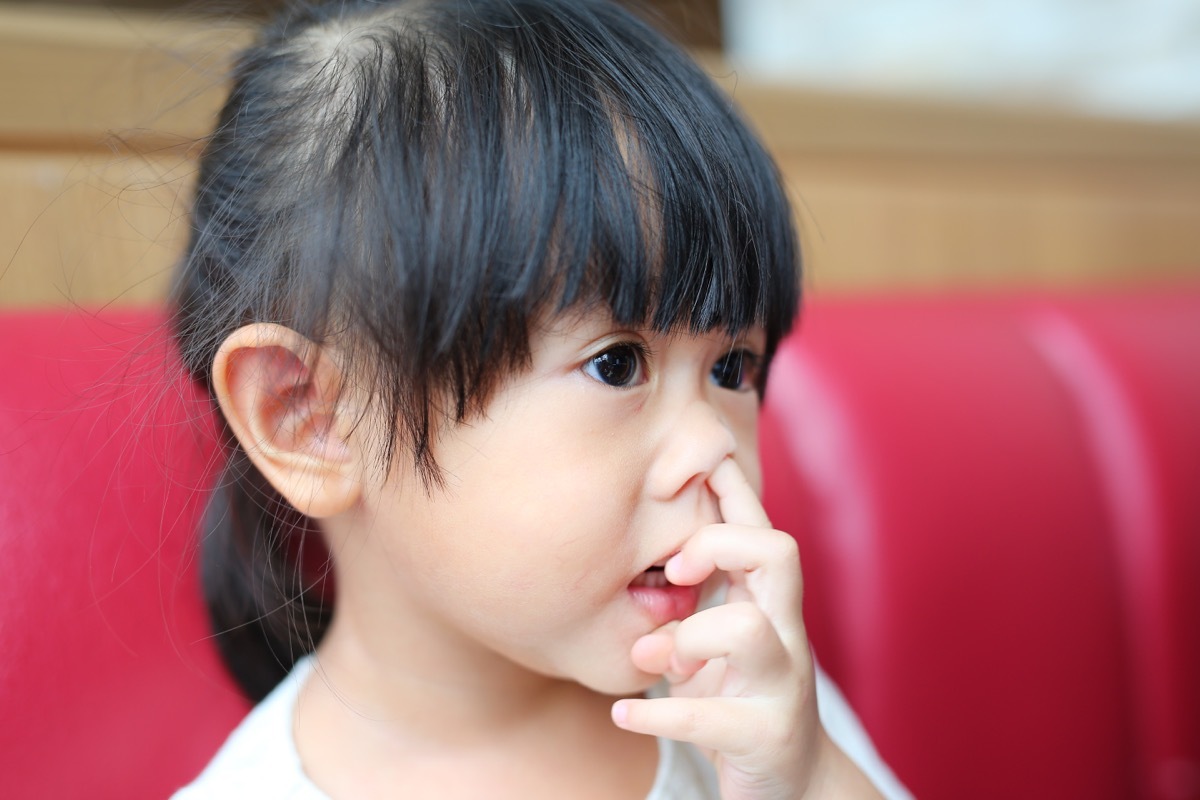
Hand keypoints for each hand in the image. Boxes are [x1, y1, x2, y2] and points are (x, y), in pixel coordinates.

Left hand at [611, 458, 880, 799]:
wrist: (793, 786)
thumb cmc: (740, 701)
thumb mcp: (714, 648)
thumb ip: (682, 617)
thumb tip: (640, 619)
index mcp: (770, 604)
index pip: (763, 529)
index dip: (734, 491)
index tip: (698, 469)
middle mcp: (786, 634)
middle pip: (779, 553)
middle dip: (718, 544)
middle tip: (675, 574)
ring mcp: (783, 685)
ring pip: (748, 630)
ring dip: (688, 638)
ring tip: (653, 659)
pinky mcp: (768, 736)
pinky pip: (708, 716)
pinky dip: (656, 713)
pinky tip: (624, 715)